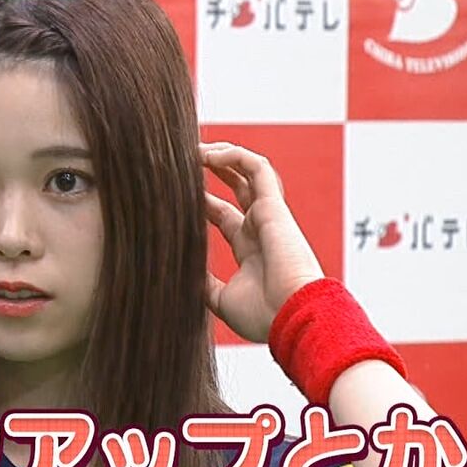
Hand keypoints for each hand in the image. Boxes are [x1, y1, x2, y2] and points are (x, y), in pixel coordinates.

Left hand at [200, 142, 324, 342]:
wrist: (291, 316)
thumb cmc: (263, 316)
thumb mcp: (221, 300)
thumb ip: (204, 284)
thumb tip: (181, 274)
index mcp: (249, 249)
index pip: (222, 214)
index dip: (201, 200)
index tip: (174, 191)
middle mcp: (259, 228)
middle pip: (237, 187)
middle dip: (213, 170)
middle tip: (186, 159)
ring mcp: (268, 215)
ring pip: (249, 171)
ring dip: (223, 155)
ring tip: (194, 149)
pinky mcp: (273, 206)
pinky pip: (257, 168)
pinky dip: (235, 155)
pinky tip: (208, 155)